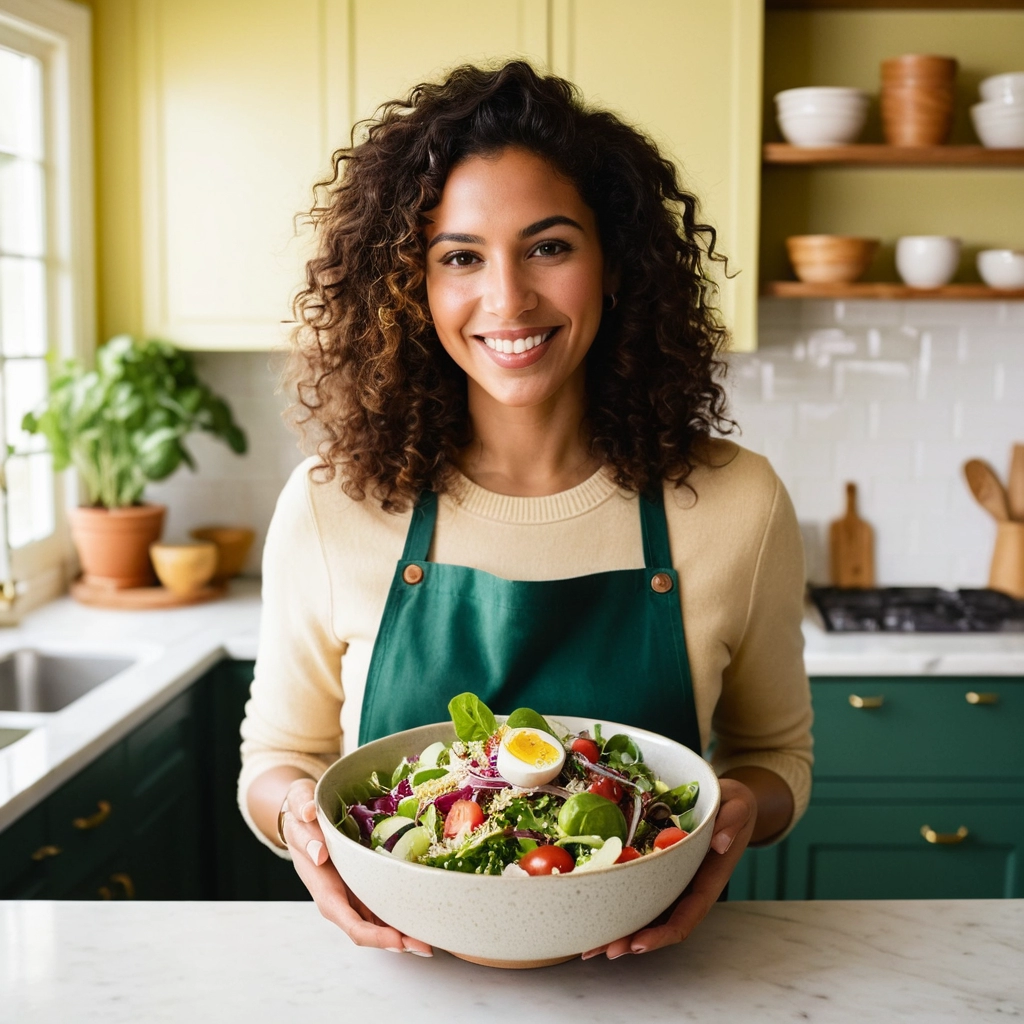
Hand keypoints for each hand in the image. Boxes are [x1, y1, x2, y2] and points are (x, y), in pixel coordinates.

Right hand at [281, 778, 432, 955]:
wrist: (302, 816)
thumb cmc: (301, 817)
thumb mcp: (298, 813)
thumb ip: (305, 832)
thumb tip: (319, 852)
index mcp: (325, 890)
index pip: (351, 924)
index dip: (375, 936)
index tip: (397, 940)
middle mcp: (341, 899)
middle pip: (371, 930)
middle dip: (398, 940)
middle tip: (426, 945)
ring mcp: (354, 893)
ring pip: (379, 921)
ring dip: (404, 932)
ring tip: (431, 937)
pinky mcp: (365, 884)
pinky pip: (384, 903)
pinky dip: (402, 913)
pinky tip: (423, 914)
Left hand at [581, 778, 757, 959]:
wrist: (728, 801)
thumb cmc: (734, 805)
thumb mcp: (739, 807)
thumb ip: (732, 822)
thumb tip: (721, 843)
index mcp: (707, 881)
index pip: (686, 917)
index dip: (662, 934)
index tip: (639, 943)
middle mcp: (687, 888)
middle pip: (658, 923)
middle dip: (630, 939)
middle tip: (601, 949)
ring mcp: (672, 881)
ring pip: (645, 912)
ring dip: (619, 929)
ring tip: (589, 945)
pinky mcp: (659, 869)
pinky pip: (638, 889)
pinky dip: (617, 902)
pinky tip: (595, 909)